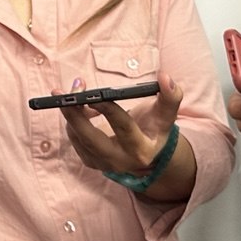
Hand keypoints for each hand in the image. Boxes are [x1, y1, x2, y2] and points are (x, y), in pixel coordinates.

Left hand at [59, 73, 180, 173]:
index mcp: (141, 150)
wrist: (147, 154)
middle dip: (76, 113)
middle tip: (70, 90)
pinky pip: (75, 138)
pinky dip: (74, 120)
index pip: (122, 128)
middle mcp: (120, 161)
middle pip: (90, 138)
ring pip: (78, 137)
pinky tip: (83, 106)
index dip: (109, 109)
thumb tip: (165, 77)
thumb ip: (170, 97)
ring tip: (79, 90)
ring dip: (72, 112)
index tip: (96, 94)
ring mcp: (102, 164)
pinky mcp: (90, 161)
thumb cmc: (155, 129)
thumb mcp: (166, 115)